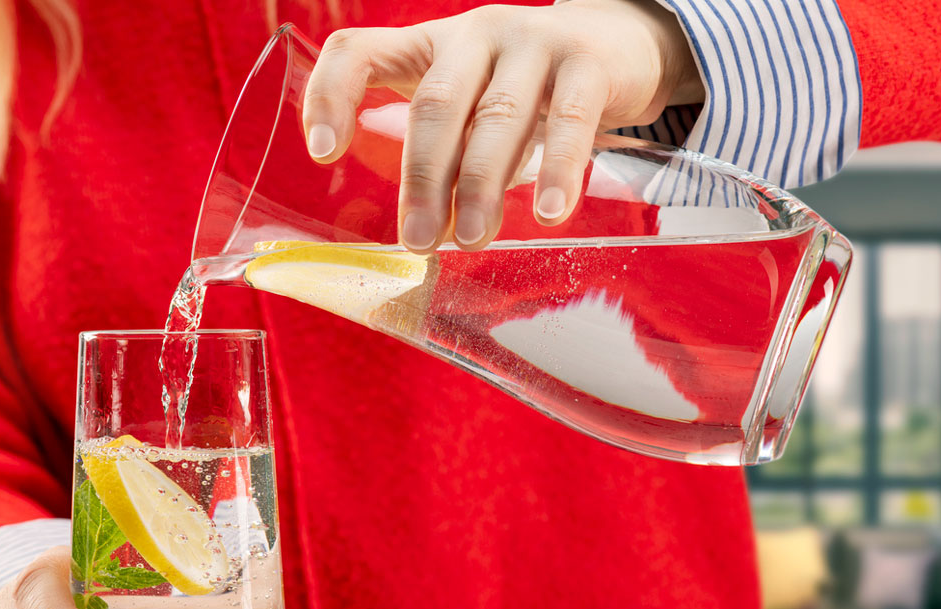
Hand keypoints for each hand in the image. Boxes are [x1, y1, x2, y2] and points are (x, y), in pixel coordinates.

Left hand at [303, 0, 703, 252]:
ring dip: (480, 184)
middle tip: (418, 242)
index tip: (322, 154)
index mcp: (428, 45)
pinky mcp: (586, 63)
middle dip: (423, 179)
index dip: (331, 95)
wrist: (618, 46)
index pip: (359, 51)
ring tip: (473, 238)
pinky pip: (569, 119)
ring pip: (496, 115)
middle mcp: (474, 35)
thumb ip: (444, 156)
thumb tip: (426, 239)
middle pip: (436, 104)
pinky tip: (548, 213)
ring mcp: (532, 42)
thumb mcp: (469, 106)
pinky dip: (558, 170)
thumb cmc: (525, 89)